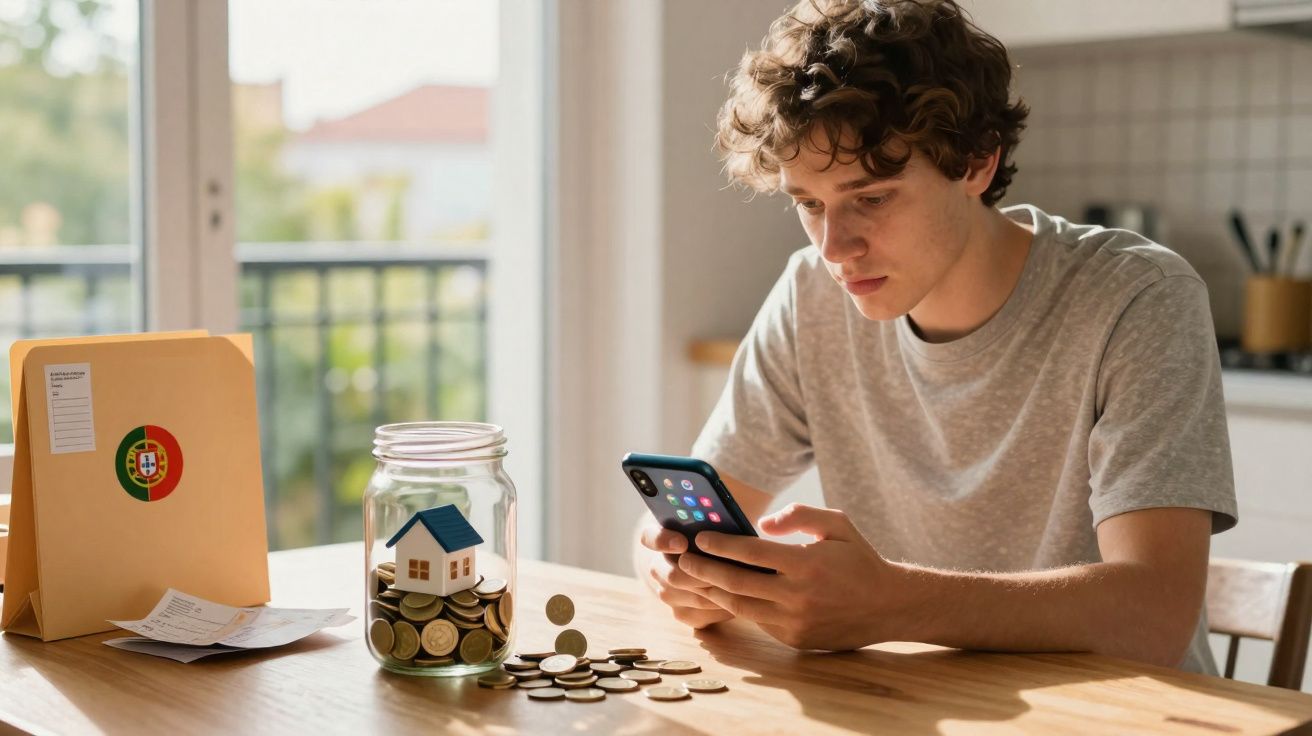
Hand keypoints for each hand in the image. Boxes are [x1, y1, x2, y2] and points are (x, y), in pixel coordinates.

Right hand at [638, 521, 735, 628]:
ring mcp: (667, 592)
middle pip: (672, 575)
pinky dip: (718, 609)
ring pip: (688, 598)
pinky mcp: (681, 612)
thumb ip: (717, 514)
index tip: (683, 542)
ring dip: (713, 592)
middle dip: (699, 574)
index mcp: (660, 535)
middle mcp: (658, 566)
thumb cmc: (716, 531)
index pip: (650, 537)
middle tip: (723, 570)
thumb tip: (732, 513)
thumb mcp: (714, 517)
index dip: (664, 541)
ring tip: (741, 586)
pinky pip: (697, 615)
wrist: (708, 558)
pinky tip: (740, 600)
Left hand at [677, 503, 906, 650]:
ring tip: (693, 578)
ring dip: (713, 592)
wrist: (888, 606)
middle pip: (737, 583)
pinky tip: (722, 594)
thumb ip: (799, 515)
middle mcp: (798, 596)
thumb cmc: (859, 559)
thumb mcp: (837, 524)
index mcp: (806, 564)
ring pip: (741, 607)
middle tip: (683, 559)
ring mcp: (794, 622)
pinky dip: (737, 607)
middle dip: (704, 570)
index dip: (721, 544)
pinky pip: (758, 621)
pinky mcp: (794, 639)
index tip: (699, 537)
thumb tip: (764, 524)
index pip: (751, 553)